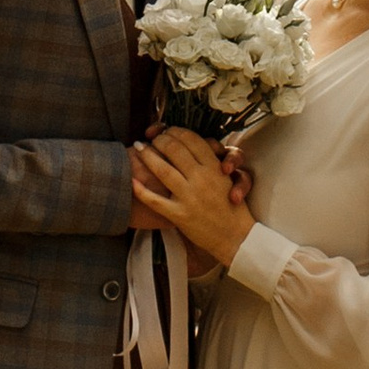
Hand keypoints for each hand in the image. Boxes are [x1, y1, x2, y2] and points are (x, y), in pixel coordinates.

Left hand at [130, 127, 253, 267]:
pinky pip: (155, 201)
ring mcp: (189, 197)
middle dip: (159, 140)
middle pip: (174, 149)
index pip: (191, 139)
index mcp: (214, 167)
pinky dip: (141, 190)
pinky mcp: (180, 215)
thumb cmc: (232, 208)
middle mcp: (202, 179)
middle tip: (152, 139)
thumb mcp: (228, 179)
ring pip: (162, 169)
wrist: (236, 237)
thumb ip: (213, 161)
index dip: (176, 131)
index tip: (168, 131)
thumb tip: (195, 145)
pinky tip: (132, 181)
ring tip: (138, 149)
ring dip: (147, 155)